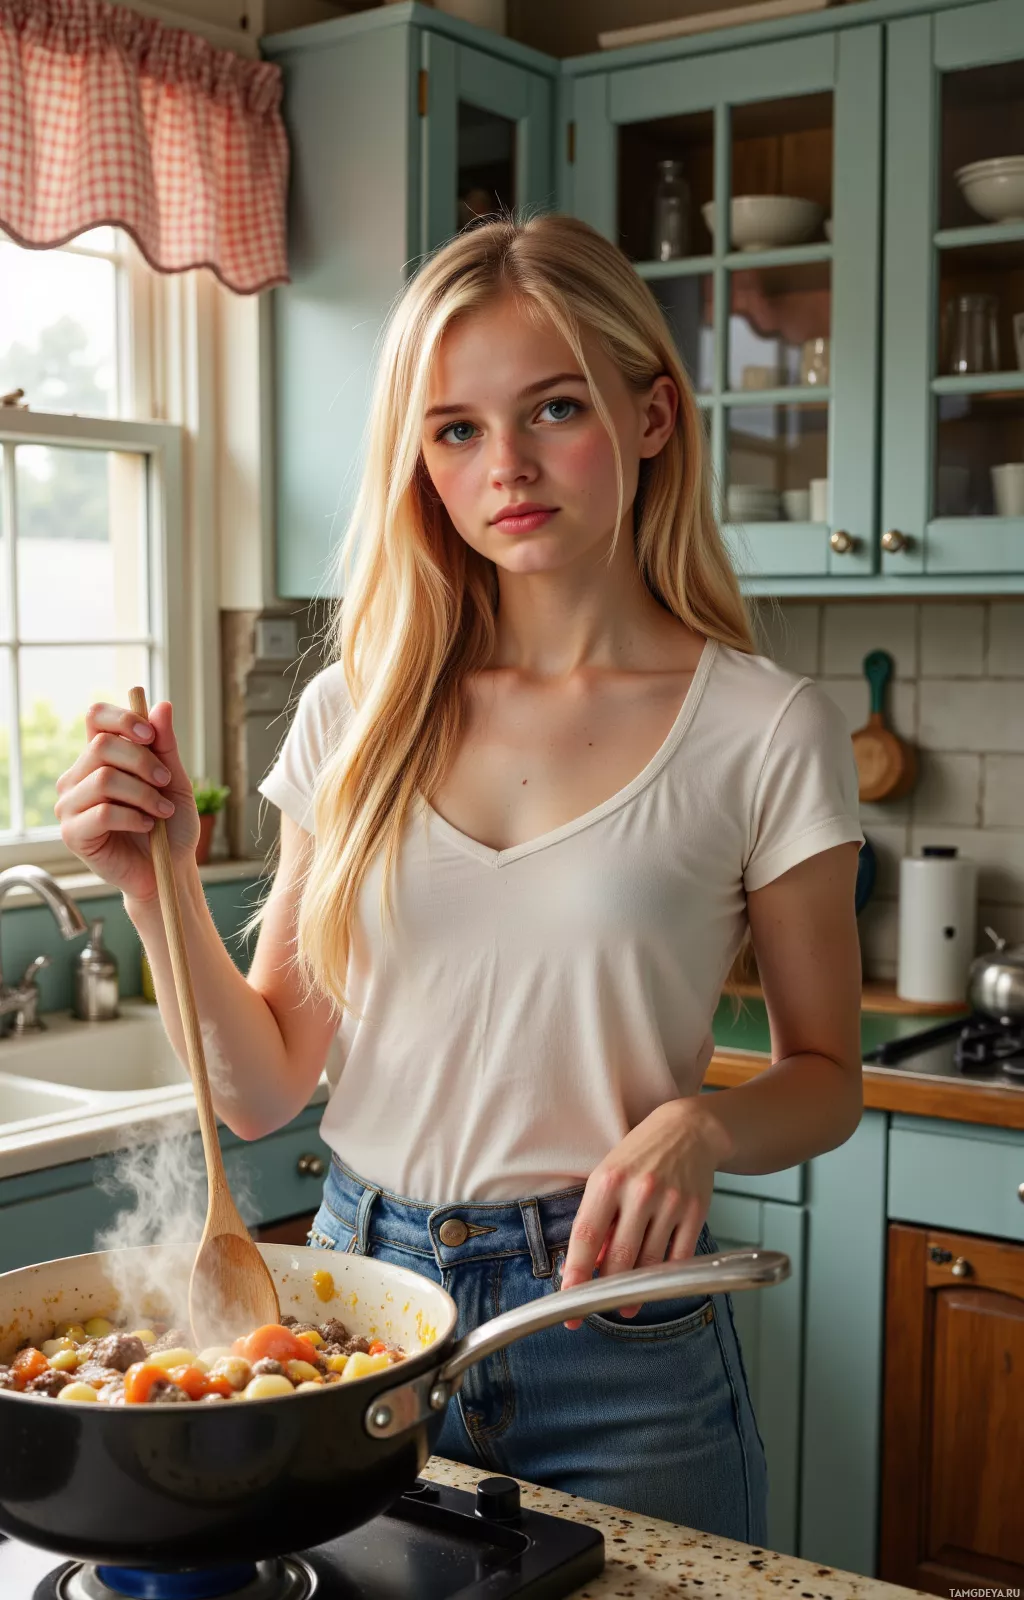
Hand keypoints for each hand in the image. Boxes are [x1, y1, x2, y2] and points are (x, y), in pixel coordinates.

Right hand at [55, 701, 199, 903]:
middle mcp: (78, 777)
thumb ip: (165, 745)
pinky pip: (102, 812)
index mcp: (99, 758)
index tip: (150, 736)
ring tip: (161, 811)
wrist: (169, 868)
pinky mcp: (73, 834)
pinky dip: (133, 817)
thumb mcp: (174, 781)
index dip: (122, 719)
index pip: (95, 717)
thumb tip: (161, 706)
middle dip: (143, 762)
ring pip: (104, 779)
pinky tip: (146, 827)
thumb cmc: (170, 825)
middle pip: (101, 746)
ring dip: (143, 794)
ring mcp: (70, 805)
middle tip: (165, 783)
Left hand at [559, 1099, 727, 1329]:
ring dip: (636, 1291)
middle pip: (620, 1256)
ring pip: (649, 1262)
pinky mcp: (695, 1213)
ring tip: (626, 1304)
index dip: (577, 1271)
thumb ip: (598, 1219)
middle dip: (607, 1290)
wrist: (688, 1131)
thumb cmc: (639, 1156)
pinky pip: (678, 1258)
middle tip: (597, 1308)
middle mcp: (639, 1192)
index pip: (587, 1235)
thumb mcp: (608, 1177)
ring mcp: (670, 1203)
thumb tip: (588, 1265)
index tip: (569, 1297)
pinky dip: (665, 1278)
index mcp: (609, 1180)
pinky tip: (655, 1285)